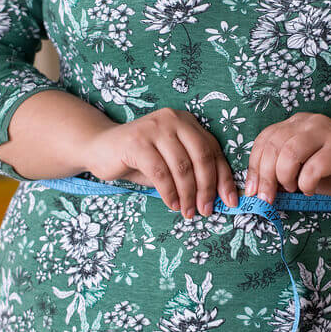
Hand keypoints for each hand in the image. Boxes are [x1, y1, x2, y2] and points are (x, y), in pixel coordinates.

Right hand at [85, 108, 238, 217]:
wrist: (100, 148)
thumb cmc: (140, 158)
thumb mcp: (171, 163)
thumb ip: (192, 172)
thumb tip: (218, 197)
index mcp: (187, 122)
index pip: (213, 150)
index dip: (223, 177)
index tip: (230, 200)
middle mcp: (173, 120)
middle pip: (201, 157)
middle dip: (206, 188)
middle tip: (205, 210)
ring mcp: (154, 128)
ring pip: (181, 167)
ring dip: (187, 194)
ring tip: (187, 212)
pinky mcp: (137, 141)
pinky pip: (160, 172)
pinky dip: (169, 192)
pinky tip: (172, 204)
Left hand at [244, 112, 330, 203]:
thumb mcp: (301, 172)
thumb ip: (279, 173)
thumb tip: (254, 189)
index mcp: (297, 124)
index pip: (265, 139)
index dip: (254, 166)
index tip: (252, 191)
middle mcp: (310, 123)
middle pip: (274, 145)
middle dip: (265, 176)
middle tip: (267, 198)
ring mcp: (328, 133)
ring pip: (291, 152)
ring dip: (285, 177)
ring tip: (293, 189)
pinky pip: (313, 167)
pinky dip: (306, 183)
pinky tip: (311, 189)